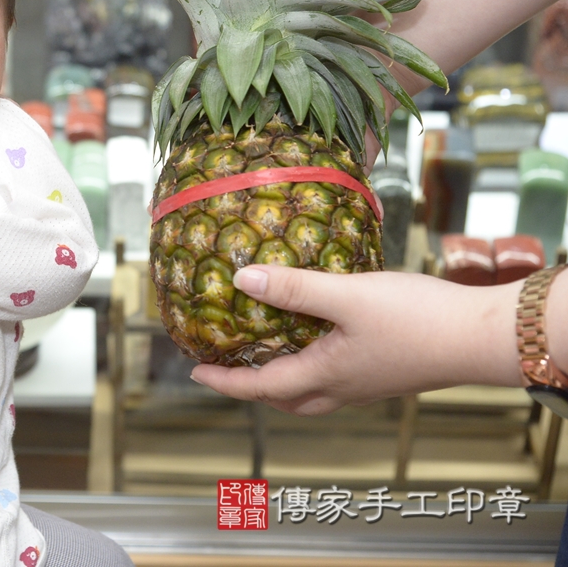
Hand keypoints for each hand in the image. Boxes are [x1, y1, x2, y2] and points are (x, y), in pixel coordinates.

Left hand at [188, 265, 520, 415]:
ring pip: (313, 393)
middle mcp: (344, 388)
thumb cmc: (417, 318)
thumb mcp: (347, 295)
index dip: (225, 380)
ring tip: (267, 356)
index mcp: (326, 375)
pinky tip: (320, 340)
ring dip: (284, 381)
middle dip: (252, 388)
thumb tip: (242, 280)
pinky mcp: (389, 372)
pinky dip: (314, 369)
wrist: (482, 337)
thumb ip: (295, 289)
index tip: (195, 370)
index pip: (260, 386)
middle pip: (286, 399)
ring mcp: (368, 384)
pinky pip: (337, 380)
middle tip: (227, 369)